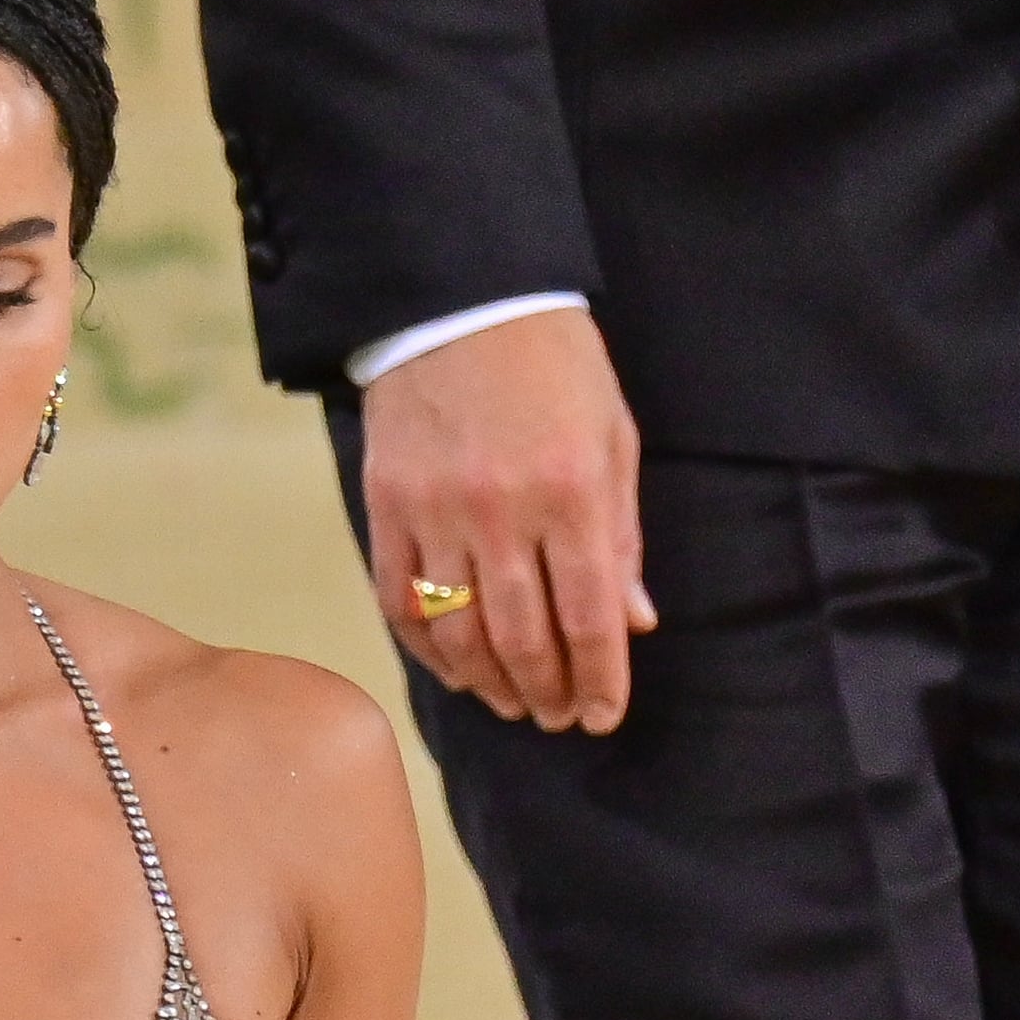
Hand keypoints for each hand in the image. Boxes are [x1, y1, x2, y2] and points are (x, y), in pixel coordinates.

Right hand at [359, 306, 653, 734]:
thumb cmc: (554, 366)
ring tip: (510, 702)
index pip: (589, 617)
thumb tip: (633, 623)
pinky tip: (452, 667)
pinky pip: (400, 597)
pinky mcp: (386, 502)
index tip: (604, 715)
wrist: (460, 301)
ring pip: (457, 630)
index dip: (600, 680)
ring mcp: (435, 509)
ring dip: (487, 681)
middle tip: (558, 718)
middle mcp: (501, 509)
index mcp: (572, 491)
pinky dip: (425, 646)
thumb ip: (622, 536)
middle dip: (546, 692)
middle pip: (522, 637)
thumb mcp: (613, 439)